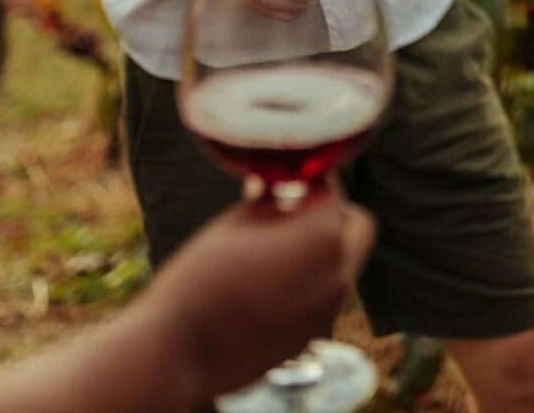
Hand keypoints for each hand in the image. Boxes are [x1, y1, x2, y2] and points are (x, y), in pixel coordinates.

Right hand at [145, 189, 373, 403]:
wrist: (175, 349)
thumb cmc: (201, 276)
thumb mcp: (235, 222)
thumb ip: (272, 201)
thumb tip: (281, 187)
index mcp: (321, 233)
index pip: (332, 191)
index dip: (309, 183)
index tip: (290, 184)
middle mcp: (337, 271)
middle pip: (358, 228)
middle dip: (334, 216)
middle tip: (298, 214)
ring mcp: (327, 309)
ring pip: (341, 265)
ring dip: (321, 252)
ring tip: (273, 253)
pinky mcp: (311, 337)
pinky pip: (321, 299)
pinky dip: (306, 287)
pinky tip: (265, 290)